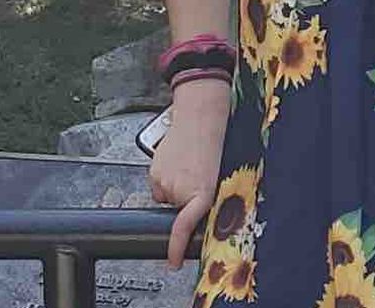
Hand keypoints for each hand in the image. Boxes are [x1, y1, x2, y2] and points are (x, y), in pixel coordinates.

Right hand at [146, 82, 228, 268]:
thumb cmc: (217, 140)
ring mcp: (164, 180)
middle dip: (187, 199)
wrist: (201, 113)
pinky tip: (179, 160)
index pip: (184, 226)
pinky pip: (159, 185)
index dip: (177, 246)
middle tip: (199, 176)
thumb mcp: (220, 172)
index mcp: (203, 191)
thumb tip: (206, 210)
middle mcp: (180, 189)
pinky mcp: (154, 171)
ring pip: (168, 196)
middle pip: (179, 208)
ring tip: (190, 164)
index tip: (173, 261)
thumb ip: (211, 194)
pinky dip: (167, 178)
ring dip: (177, 186)